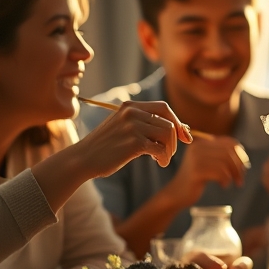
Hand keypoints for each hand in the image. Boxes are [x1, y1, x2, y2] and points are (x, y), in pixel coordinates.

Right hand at [78, 100, 192, 174]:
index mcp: (130, 106)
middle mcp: (132, 112)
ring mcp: (133, 126)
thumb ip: (146, 125)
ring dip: (170, 150)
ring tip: (161, 159)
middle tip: (170, 152)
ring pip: (168, 134)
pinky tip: (159, 162)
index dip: (177, 122)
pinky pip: (161, 148)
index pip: (164, 108)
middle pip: (169, 121)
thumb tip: (182, 129)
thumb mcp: (124, 128)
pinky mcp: (134, 142)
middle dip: (176, 138)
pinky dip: (164, 158)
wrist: (83, 159)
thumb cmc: (106, 147)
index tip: (185, 136)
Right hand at [166, 132, 248, 205]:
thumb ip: (221, 156)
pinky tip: (223, 185)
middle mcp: (198, 147)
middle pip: (230, 152)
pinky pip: (220, 172)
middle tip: (240, 179)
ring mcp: (196, 158)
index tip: (244, 167)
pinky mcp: (196, 171)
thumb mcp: (208, 163)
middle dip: (239, 166)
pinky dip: (226, 179)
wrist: (176, 194)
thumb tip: (244, 157)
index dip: (241, 154)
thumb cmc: (196, 180)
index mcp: (202, 142)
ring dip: (234, 174)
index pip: (230, 142)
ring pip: (226, 162)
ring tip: (234, 183)